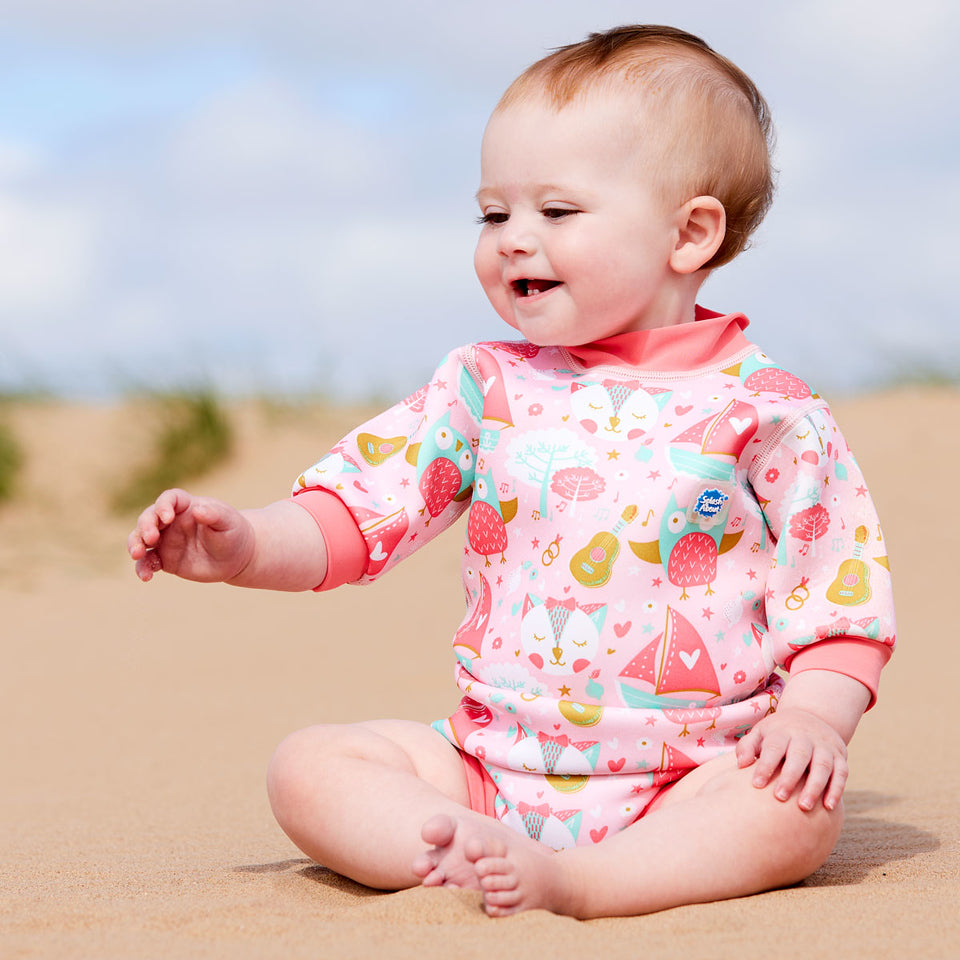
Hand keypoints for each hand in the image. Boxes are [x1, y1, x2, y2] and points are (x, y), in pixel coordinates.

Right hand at [127, 488, 253, 583]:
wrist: (236, 558)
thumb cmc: (233, 533)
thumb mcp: (228, 523)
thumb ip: (214, 515)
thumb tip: (198, 510)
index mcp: (187, 506)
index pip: (169, 499)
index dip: (164, 506)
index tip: (167, 517)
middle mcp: (171, 521)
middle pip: (149, 517)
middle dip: (145, 526)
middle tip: (151, 538)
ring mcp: (166, 541)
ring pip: (141, 539)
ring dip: (135, 545)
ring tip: (137, 554)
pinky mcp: (165, 560)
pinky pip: (147, 562)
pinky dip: (143, 568)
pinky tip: (146, 577)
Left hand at [735, 707, 847, 812]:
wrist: (811, 717)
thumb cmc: (778, 733)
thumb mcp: (760, 733)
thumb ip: (747, 747)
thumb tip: (740, 765)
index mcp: (782, 731)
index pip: (774, 747)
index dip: (766, 765)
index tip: (757, 784)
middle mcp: (804, 737)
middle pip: (799, 755)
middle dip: (790, 777)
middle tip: (780, 797)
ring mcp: (824, 746)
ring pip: (822, 765)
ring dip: (814, 786)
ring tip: (804, 807)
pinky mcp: (840, 756)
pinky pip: (841, 772)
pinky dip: (836, 789)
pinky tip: (828, 806)